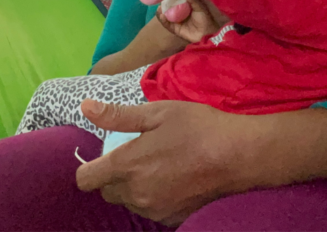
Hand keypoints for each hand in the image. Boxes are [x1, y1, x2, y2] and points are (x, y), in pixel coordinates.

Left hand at [74, 102, 326, 225]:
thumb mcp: (157, 112)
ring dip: (134, 188)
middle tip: (136, 156)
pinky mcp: (172, 219)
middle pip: (107, 192)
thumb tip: (86, 107)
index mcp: (127, 166)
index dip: (90, 168)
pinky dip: (154, 198)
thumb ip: (117, 115)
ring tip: (158, 166)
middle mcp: (136, 193)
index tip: (103, 157)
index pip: (86, 180)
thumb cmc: (199, 128)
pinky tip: (173, 180)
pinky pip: (151, 210)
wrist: (240, 155)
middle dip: (114, 177)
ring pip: (129, 202)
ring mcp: (155, 210)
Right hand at [156, 0, 219, 42]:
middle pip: (170, 6)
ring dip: (161, 11)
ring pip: (167, 15)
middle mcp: (181, 11)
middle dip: (164, 2)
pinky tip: (162, 16)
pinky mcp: (175, 29)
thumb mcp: (201, 7)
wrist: (208, 34)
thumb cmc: (206, 19)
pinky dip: (163, 21)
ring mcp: (177, 20)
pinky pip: (168, 25)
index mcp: (187, 5)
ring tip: (159, 8)